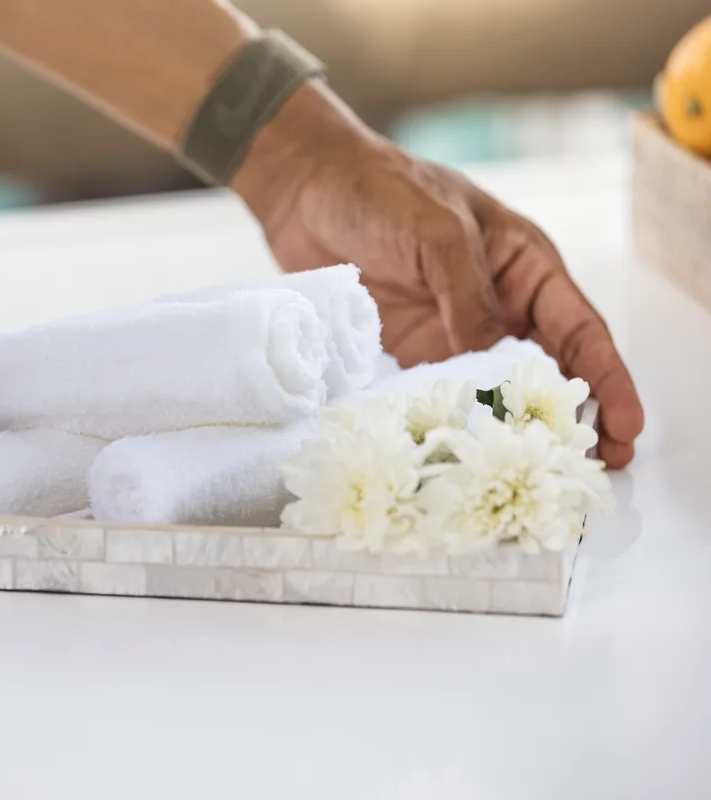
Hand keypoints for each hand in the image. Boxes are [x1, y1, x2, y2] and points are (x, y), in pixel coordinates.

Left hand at [234, 83, 643, 467]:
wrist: (307, 190)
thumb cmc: (381, 191)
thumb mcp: (439, 231)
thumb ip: (469, 296)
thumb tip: (493, 361)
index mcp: (524, 267)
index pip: (580, 332)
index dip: (607, 381)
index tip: (625, 428)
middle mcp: (497, 306)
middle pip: (547, 372)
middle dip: (571, 420)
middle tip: (590, 472)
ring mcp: (451, 333)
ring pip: (494, 392)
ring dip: (510, 431)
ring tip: (529, 477)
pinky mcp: (408, 353)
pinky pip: (437, 395)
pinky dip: (450, 423)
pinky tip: (456, 454)